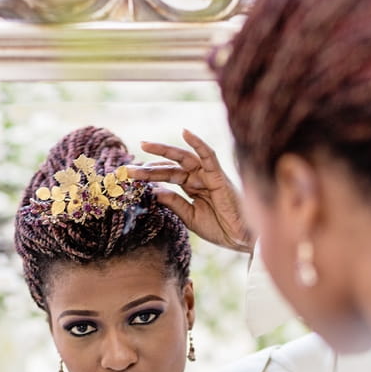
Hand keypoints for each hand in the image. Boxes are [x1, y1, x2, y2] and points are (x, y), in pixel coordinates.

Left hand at [127, 129, 252, 253]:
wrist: (241, 238)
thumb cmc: (220, 229)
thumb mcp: (190, 217)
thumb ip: (174, 203)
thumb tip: (154, 191)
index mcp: (192, 188)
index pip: (167, 177)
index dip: (149, 176)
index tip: (130, 177)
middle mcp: (199, 179)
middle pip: (171, 167)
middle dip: (149, 166)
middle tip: (128, 167)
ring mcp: (208, 176)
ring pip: (184, 159)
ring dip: (164, 151)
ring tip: (144, 145)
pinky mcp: (219, 176)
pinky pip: (209, 155)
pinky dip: (198, 143)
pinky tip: (185, 133)